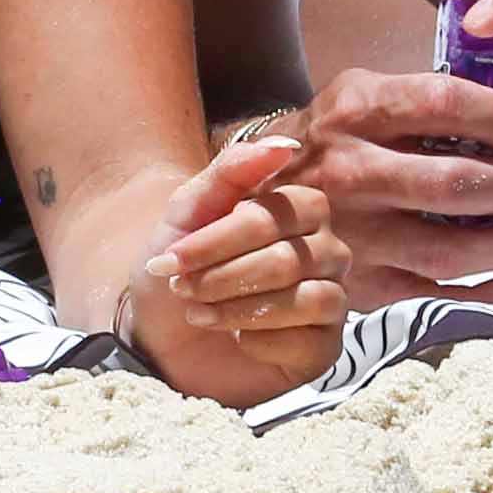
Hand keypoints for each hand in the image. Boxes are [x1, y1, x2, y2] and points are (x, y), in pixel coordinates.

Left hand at [135, 135, 352, 354]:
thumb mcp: (188, 212)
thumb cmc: (181, 267)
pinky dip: (260, 341)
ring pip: (306, 300)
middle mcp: (327, 250)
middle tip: (183, 289)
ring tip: (200, 313)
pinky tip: (237, 340)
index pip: (275, 217)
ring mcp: (331, 299)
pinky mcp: (325, 347)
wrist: (161, 336)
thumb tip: (284, 145)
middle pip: (287, 261)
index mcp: (301, 210)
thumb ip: (232, 171)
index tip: (171, 259)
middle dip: (222, 278)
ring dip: (238, 310)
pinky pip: (310, 342)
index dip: (219, 240)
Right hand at [274, 71, 492, 304]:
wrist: (246, 198)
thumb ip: (419, 98)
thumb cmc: (324, 140)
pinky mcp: (361, 285)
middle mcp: (352, 174)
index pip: (445, 104)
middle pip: (453, 184)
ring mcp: (355, 237)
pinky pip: (434, 295)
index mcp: (355, 112)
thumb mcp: (354, 93)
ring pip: (449, 250)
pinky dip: (487, 292)